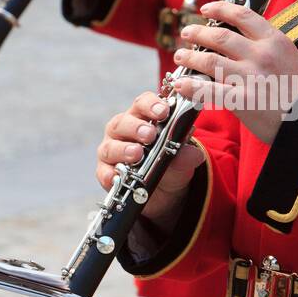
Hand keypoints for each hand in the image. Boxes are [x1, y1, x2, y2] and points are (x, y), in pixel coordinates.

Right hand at [96, 91, 204, 223]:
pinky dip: (109, 174)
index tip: (164, 111)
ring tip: (136, 153)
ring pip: (111, 146)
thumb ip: (185, 155)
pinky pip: (103, 172)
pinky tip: (117, 176)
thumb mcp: (182, 160)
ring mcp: (112, 151)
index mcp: (142, 118)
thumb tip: (194, 155)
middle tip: (150, 134)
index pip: (143, 104)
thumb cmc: (170, 164)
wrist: (164, 191)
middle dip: (136, 127)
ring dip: (123, 149)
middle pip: (123, 122)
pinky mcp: (105, 172)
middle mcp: (123, 131)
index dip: (152, 105)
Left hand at [170, 0, 297, 145]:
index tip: (207, 9)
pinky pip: (209, 89)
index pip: (242, 15)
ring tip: (180, 56)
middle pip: (220, 36)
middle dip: (198, 32)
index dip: (220, 9)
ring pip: (210, 59)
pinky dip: (191, 85)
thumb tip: (247, 36)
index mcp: (275, 41)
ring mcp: (250, 77)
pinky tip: (180, 83)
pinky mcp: (242, 100)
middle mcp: (261, 54)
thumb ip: (270, 45)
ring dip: (190, 56)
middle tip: (187, 33)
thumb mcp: (292, 57)